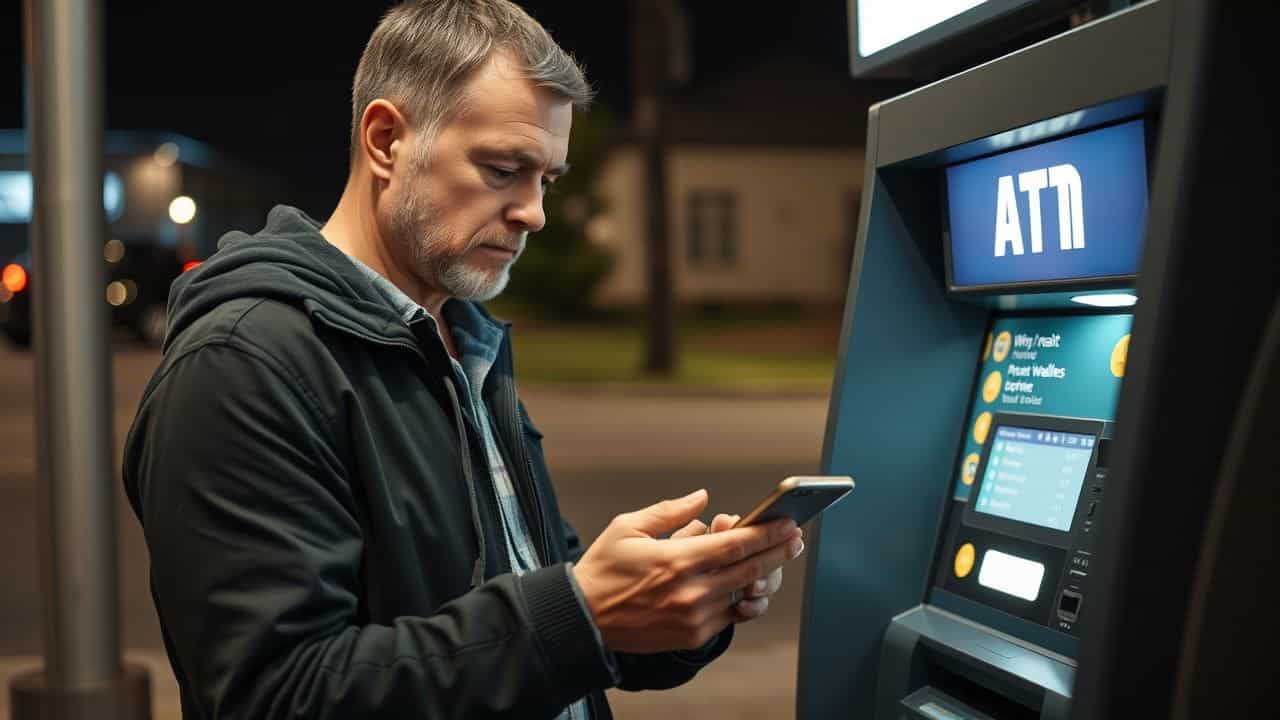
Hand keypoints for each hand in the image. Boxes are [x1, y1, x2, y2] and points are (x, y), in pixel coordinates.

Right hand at [573, 489, 802, 653]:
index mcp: (676, 559)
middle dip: (778, 551)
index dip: (767, 532)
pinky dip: (742, 599)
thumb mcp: (628, 527)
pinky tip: (751, 587)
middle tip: (795, 538)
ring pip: (743, 593)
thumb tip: (702, 498)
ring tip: (775, 560)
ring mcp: (693, 616)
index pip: (735, 544)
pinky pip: (729, 616)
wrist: (584, 619)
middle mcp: (690, 590)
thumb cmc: (603, 570)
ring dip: (764, 576)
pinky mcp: (692, 635)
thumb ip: (670, 512)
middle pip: (750, 569)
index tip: (787, 521)